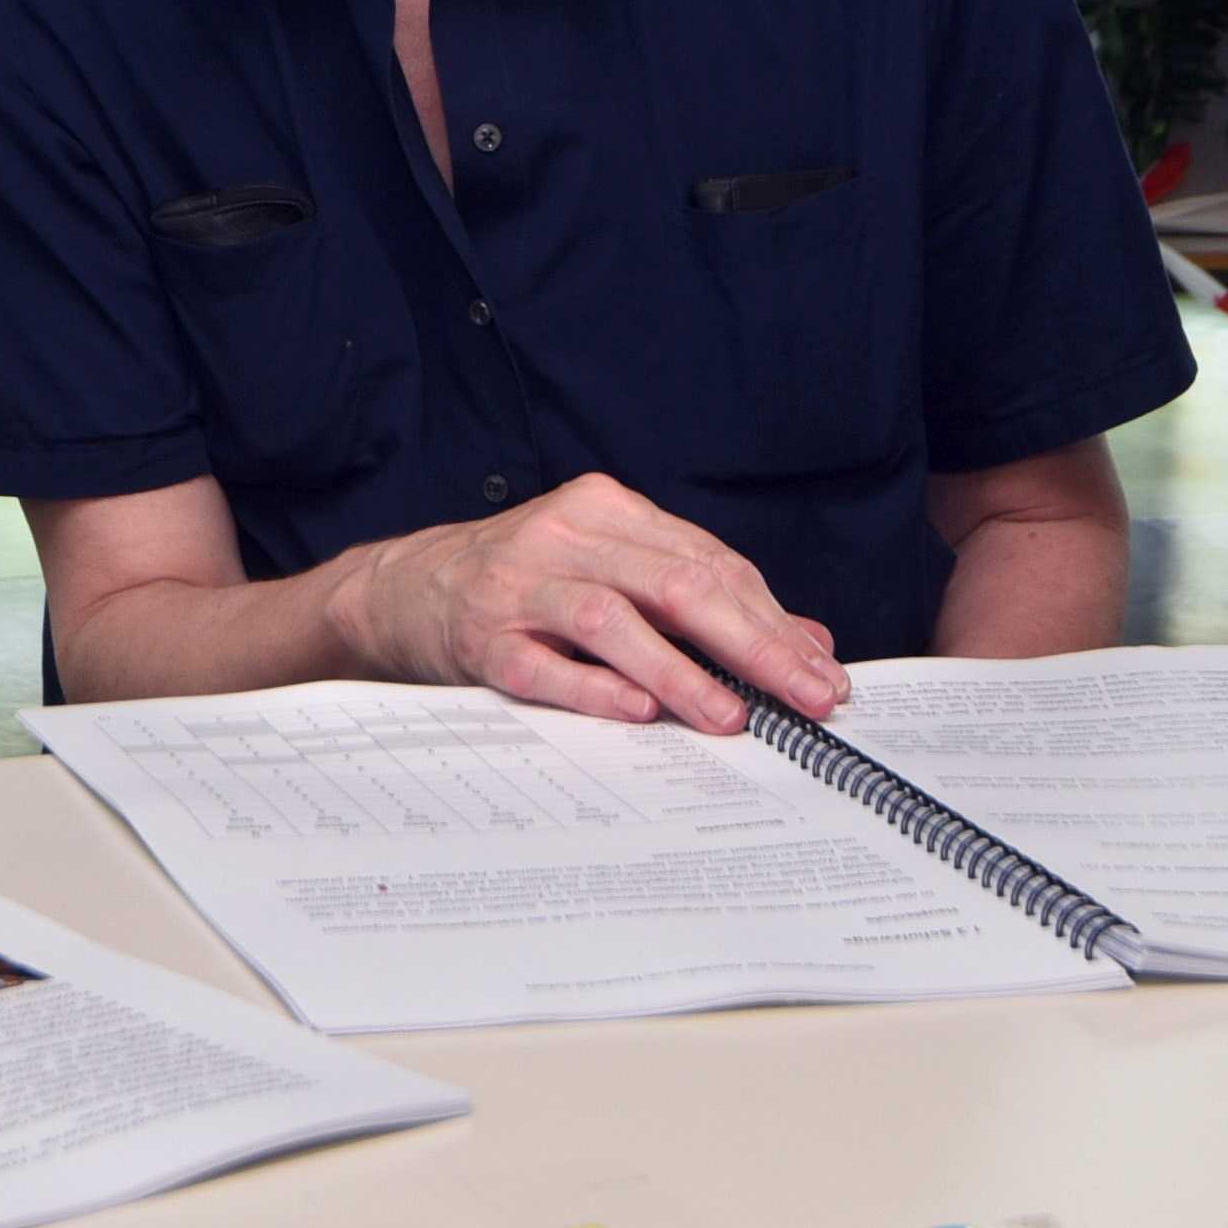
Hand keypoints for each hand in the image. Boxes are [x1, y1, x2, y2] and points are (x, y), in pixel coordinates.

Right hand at [332, 472, 845, 731]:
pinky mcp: (482, 639)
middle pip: (675, 584)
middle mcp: (565, 536)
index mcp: (607, 510)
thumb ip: (705, 598)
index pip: (709, 563)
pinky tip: (639, 714)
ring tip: (732, 717)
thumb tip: (809, 642)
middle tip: (807, 697)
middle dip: (753, 645)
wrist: (405, 589)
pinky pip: (544, 667)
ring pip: (611, 622)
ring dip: (680, 673)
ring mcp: (518, 587)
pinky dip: (594, 689)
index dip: (772, 621)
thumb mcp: (613, 570)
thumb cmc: (525, 583)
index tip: (822, 673)